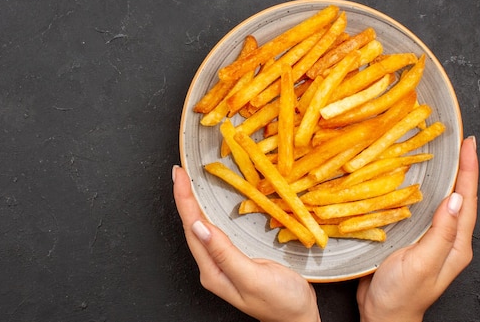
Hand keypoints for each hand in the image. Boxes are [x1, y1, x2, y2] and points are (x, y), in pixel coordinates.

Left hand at [172, 165, 320, 321]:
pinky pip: (217, 230)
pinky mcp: (235, 258)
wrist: (299, 318)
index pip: (192, 229)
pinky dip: (210, 212)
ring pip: (203, 227)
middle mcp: (213, 267)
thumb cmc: (281, 303)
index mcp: (213, 271)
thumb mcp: (253, 278)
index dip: (184, 200)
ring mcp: (223, 263)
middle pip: (193, 226)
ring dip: (194, 203)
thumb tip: (199, 227)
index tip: (180, 176)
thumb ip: (226, 254)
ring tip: (188, 183)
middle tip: (180, 172)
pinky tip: (209, 204)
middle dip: (184, 198)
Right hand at [357, 136, 478, 321]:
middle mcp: (446, 240)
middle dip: (460, 170)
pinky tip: (408, 182)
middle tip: (456, 143)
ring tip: (438, 156)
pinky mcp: (409, 240)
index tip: (468, 144)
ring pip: (438, 202)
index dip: (468, 171)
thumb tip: (456, 199)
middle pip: (457, 198)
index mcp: (455, 245)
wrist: (381, 315)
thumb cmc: (402, 294)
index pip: (467, 201)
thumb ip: (441, 233)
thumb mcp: (423, 263)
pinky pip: (418, 210)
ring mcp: (428, 240)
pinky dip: (418, 192)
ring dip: (441, 178)